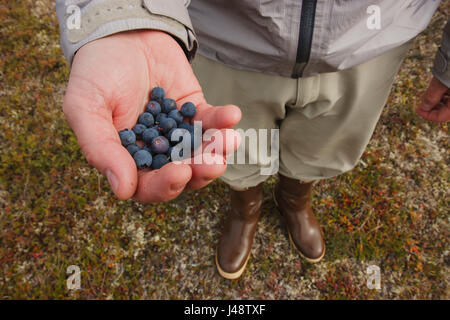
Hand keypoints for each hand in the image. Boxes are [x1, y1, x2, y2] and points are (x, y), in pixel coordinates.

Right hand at [63, 30, 240, 201]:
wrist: (120, 33)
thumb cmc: (96, 72)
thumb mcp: (85, 108)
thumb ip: (100, 148)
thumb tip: (122, 191)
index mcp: (126, 158)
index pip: (148, 185)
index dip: (164, 186)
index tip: (179, 173)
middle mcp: (154, 151)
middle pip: (182, 174)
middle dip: (199, 172)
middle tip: (212, 163)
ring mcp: (177, 132)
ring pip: (201, 152)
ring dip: (217, 150)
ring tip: (227, 140)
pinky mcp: (195, 111)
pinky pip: (212, 122)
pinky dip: (223, 120)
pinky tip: (231, 115)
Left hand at [416, 76, 449, 121]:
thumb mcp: (440, 83)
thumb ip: (432, 97)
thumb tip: (424, 107)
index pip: (443, 117)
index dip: (428, 115)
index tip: (418, 110)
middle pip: (447, 112)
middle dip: (433, 109)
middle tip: (422, 104)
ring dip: (438, 103)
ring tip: (428, 97)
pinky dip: (444, 96)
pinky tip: (436, 92)